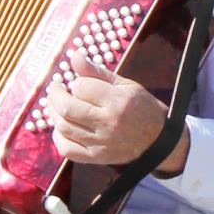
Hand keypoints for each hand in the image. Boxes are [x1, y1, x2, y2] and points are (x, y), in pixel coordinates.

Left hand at [46, 52, 189, 175]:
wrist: (159, 141)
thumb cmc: (141, 108)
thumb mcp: (125, 85)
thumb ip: (97, 72)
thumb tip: (74, 56)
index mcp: (118, 101)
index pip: (81, 87)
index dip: (77, 82)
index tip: (80, 83)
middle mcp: (108, 123)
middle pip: (67, 108)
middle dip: (55, 94)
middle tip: (56, 88)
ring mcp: (101, 143)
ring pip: (63, 127)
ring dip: (53, 113)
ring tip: (56, 104)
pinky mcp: (96, 158)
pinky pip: (67, 149)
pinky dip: (57, 137)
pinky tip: (60, 126)